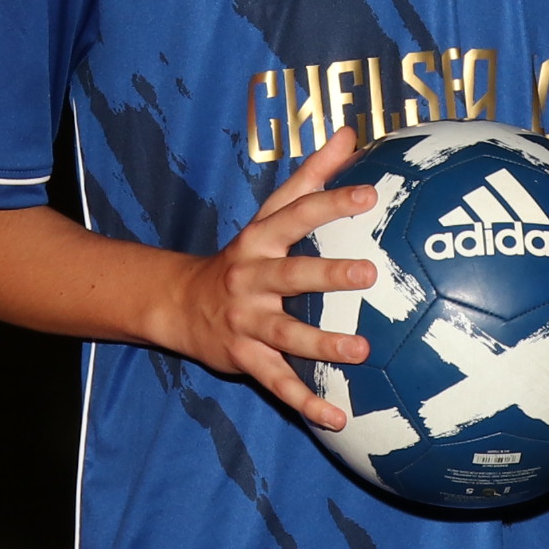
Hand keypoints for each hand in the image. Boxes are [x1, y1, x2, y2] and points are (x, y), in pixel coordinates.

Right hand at [158, 131, 380, 427]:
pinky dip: (306, 402)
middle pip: (290, 275)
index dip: (330, 201)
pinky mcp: (244, 359)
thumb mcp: (269, 213)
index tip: (370, 194)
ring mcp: (246, 322)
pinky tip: (339, 415)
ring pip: (285, 335)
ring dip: (322, 345)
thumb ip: (310, 176)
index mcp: (260, 240)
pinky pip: (277, 384)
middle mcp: (251, 279)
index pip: (297, 214)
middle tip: (369, 274)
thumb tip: (350, 132)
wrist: (178, 304)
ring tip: (361, 351)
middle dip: (327, 274)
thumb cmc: (245, 255)